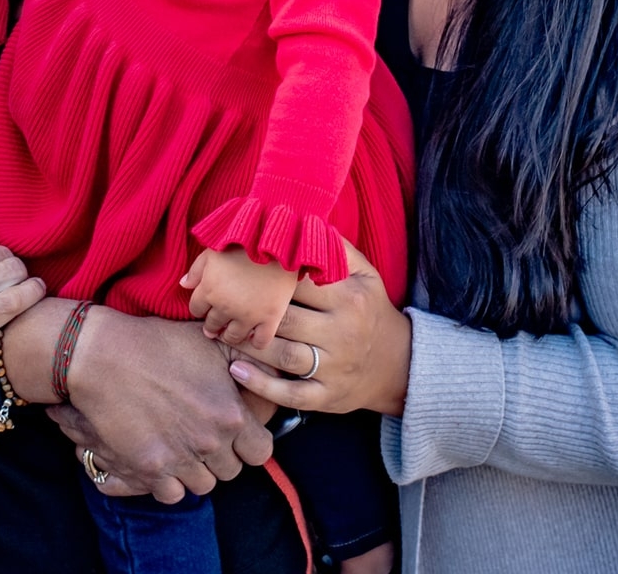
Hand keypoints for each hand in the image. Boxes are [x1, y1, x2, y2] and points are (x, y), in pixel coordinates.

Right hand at [47, 311, 272, 502]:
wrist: (105, 356)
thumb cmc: (158, 343)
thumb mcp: (210, 343)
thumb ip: (244, 362)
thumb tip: (267, 370)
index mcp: (231, 414)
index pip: (260, 451)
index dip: (248, 442)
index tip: (234, 432)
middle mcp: (211, 441)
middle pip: (230, 471)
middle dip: (220, 455)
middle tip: (202, 435)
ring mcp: (180, 458)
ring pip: (203, 485)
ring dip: (195, 469)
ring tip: (181, 446)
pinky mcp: (150, 469)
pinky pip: (172, 494)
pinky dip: (169, 482)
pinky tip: (163, 459)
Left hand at [182, 246, 298, 348]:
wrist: (276, 243)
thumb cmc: (243, 243)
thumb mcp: (213, 250)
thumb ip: (196, 269)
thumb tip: (183, 284)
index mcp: (209, 289)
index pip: (196, 309)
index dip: (199, 309)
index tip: (205, 308)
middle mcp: (225, 306)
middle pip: (213, 325)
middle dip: (212, 326)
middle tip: (216, 327)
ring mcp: (248, 315)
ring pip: (233, 336)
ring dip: (230, 336)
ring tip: (232, 333)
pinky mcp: (270, 318)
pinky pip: (260, 342)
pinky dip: (256, 343)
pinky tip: (254, 336)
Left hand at [228, 239, 411, 416]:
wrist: (398, 366)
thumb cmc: (370, 311)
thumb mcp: (366, 277)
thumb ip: (338, 250)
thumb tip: (308, 221)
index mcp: (349, 299)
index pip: (300, 284)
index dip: (267, 277)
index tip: (240, 271)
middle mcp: (343, 334)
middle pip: (287, 320)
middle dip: (250, 312)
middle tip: (220, 304)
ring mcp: (335, 368)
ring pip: (284, 356)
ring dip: (248, 345)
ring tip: (219, 332)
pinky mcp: (328, 396)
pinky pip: (291, 395)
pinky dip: (262, 385)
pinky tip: (236, 369)